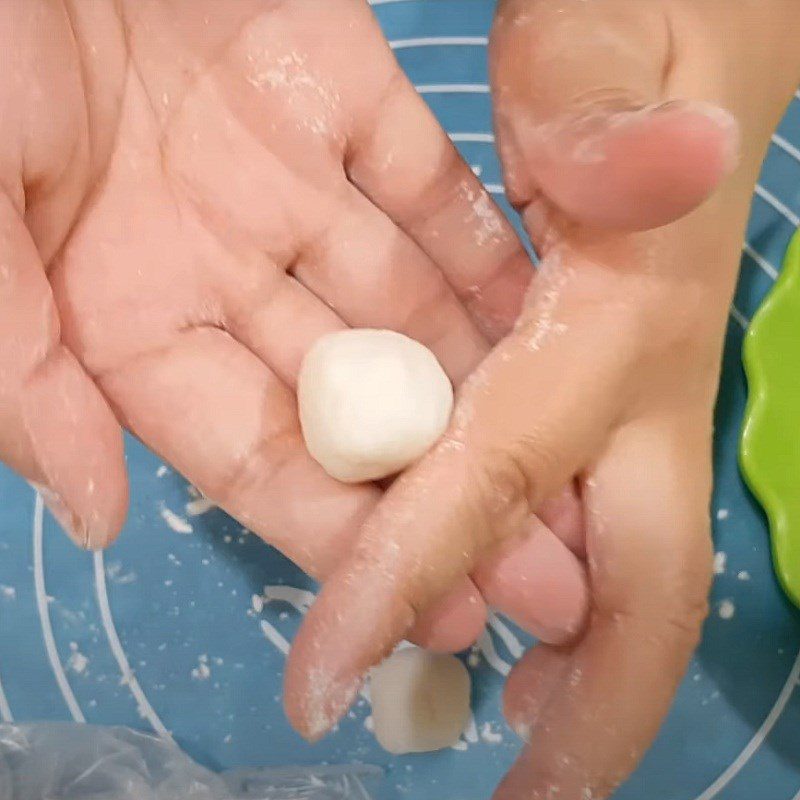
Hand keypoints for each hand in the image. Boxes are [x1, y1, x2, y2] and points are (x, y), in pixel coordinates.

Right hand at [0, 0, 582, 652]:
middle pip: (354, 403)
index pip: (255, 457)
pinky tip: (556, 327)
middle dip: (444, 486)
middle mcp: (217, 264)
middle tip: (539, 573)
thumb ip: (21, 369)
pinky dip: (488, 257)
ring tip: (571, 471)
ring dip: (488, 388)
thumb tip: (97, 511)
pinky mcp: (341, 89)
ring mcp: (286, 179)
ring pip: (407, 306)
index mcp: (122, 314)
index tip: (434, 604)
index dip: (344, 534)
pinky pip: (431, 190)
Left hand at [285, 1, 799, 795]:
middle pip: (633, 568)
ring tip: (522, 736)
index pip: (495, 472)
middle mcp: (629, 379)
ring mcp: (625, 385)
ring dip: (570, 652)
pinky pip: (572, 488)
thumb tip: (668, 166)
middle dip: (587, 690)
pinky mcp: (601, 370)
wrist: (689, 26)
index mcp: (609, 317)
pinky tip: (511, 604)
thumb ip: (607, 104)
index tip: (335, 672)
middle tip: (529, 788)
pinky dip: (544, 565)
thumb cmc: (639, 22)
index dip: (418, 571)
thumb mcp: (607, 36)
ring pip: (609, 546)